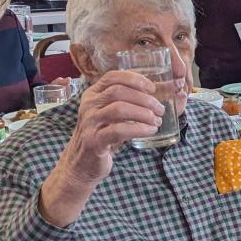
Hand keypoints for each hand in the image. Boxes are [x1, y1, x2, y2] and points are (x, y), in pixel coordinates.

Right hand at [39, 71, 163, 226]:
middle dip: (144, 99)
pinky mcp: (94, 140)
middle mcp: (88, 105)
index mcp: (93, 94)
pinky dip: (139, 129)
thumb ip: (126, 103)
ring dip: (144, 113)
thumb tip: (156, 97)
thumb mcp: (110, 115)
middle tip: (160, 109)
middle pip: (119, 91)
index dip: (135, 79)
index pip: (113, 77)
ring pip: (119, 108)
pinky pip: (119, 130)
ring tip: (156, 121)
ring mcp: (89, 122)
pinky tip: (150, 131)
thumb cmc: (101, 135)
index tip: (152, 88)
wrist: (81, 164)